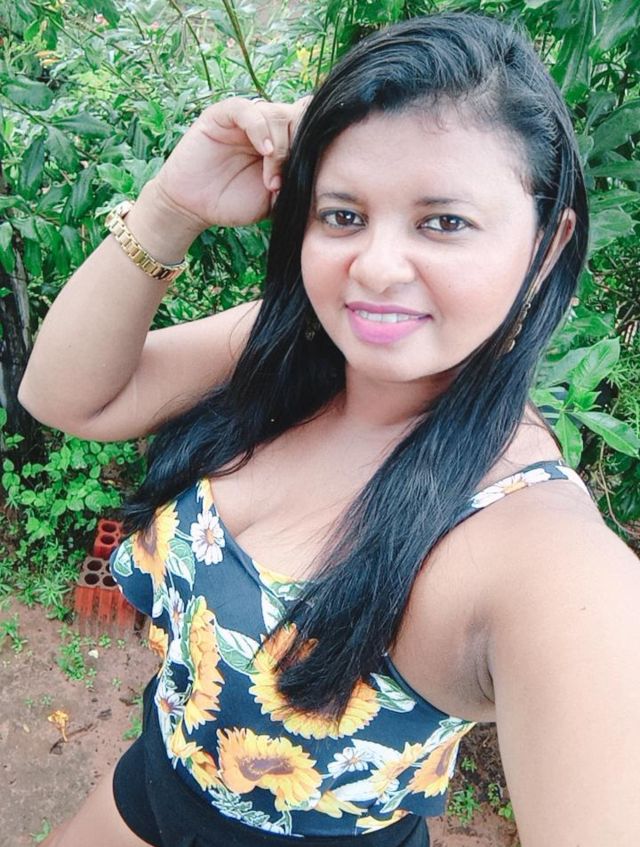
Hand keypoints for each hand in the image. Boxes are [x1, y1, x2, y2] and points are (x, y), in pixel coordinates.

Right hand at [148, 96, 310, 231]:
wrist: (196, 207)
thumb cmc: (235, 202)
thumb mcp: (276, 198)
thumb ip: (298, 184)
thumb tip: (325, 176)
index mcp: (284, 141)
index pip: (311, 126)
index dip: (319, 142)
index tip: (319, 171)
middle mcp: (268, 126)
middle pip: (299, 117)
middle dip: (299, 148)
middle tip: (286, 182)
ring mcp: (246, 118)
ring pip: (277, 113)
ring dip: (279, 148)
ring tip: (271, 180)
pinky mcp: (222, 115)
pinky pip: (246, 109)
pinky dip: (259, 128)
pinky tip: (263, 151)